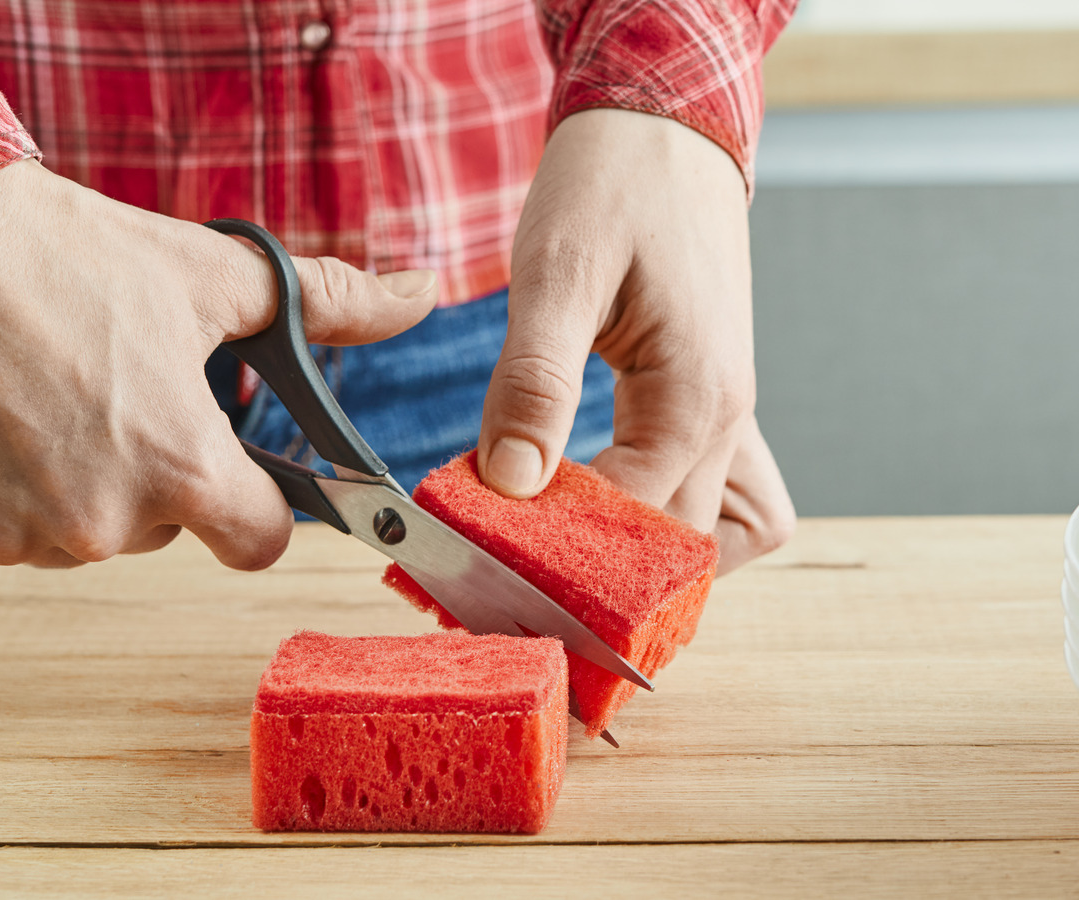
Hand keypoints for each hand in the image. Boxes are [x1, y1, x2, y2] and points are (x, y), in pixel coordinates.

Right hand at [0, 159, 436, 568]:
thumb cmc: (68, 250)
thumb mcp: (209, 275)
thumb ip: (327, 301)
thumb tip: (419, 296)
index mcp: (181, 467)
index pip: (259, 543)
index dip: (255, 501)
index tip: (228, 462)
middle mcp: (99, 523)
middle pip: (160, 529)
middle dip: (149, 473)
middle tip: (108, 386)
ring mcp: (11, 534)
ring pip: (70, 533)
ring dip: (66, 480)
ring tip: (35, 388)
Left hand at [478, 109, 794, 573]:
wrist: (664, 125)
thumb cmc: (614, 184)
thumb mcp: (557, 275)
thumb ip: (535, 381)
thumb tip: (510, 481)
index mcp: (698, 396)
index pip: (636, 523)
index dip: (560, 549)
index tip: (486, 550)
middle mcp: (728, 418)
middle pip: (678, 547)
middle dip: (599, 570)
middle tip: (509, 562)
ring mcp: (726, 412)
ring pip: (712, 531)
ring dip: (647, 554)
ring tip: (564, 544)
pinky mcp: (706, 400)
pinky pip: (711, 490)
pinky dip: (662, 513)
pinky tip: (597, 498)